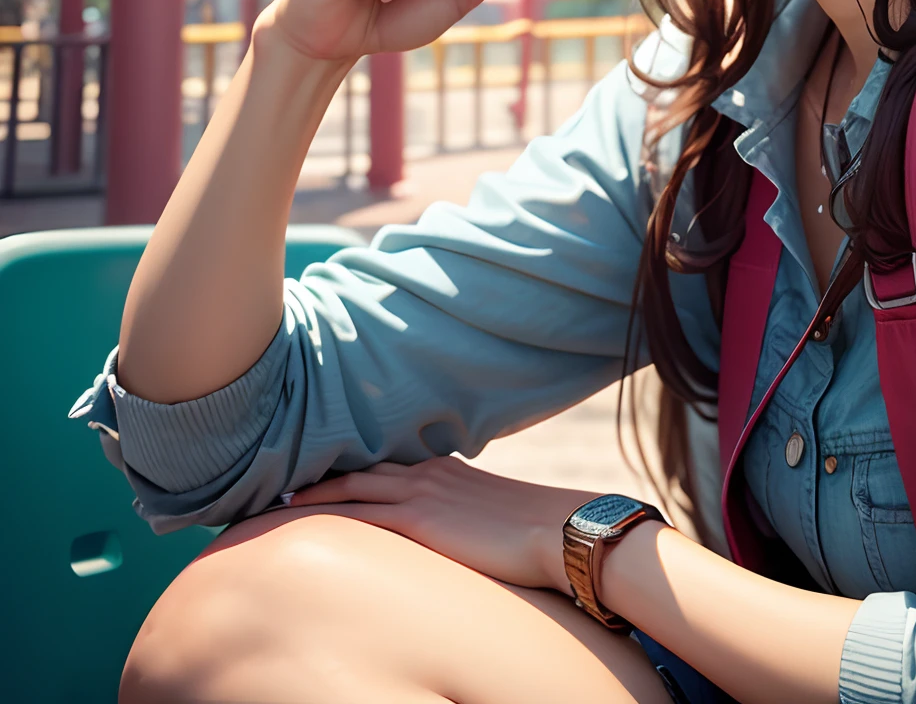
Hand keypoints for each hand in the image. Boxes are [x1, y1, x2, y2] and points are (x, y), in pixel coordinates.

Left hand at [285, 458, 592, 593]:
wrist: (559, 530)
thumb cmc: (535, 530)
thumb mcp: (492, 512)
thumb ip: (464, 512)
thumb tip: (455, 531)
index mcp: (445, 467)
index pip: (385, 464)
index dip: (349, 470)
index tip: (319, 476)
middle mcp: (427, 471)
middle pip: (359, 468)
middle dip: (320, 475)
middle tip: (280, 484)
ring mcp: (421, 491)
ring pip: (349, 486)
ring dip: (311, 492)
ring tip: (274, 501)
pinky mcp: (419, 517)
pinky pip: (358, 512)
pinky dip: (325, 512)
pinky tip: (299, 520)